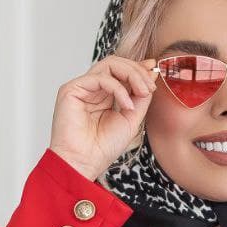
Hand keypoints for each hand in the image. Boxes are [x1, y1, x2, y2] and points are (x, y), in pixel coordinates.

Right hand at [48, 54, 158, 180]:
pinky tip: (127, 105)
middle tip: (150, 86)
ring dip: (131, 75)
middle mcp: (92, 89)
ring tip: (143, 92)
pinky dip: (118, 88)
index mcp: (104, 95)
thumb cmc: (103, 148)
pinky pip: (100, 78)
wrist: (84, 163)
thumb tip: (150, 76)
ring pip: (109, 65)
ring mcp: (81, 87)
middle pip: (116, 64)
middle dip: (137, 71)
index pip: (121, 72)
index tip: (154, 70)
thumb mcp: (131, 119)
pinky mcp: (72, 89)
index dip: (138, 69)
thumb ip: (140, 98)